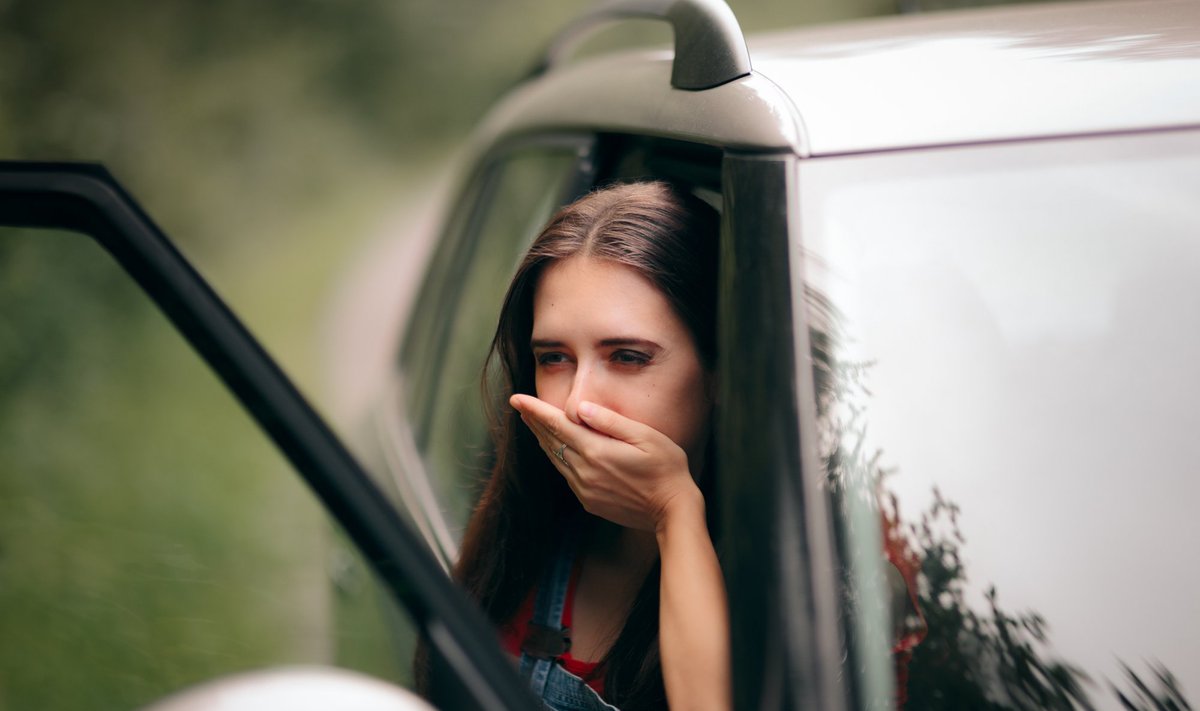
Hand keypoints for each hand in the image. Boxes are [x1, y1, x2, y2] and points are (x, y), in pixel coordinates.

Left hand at [510, 394, 702, 531]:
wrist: (672, 511)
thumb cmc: (666, 468)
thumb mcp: (645, 436)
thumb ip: (610, 422)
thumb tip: (580, 408)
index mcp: (596, 451)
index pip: (557, 425)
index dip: (535, 410)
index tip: (516, 399)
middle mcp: (584, 471)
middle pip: (551, 441)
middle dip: (534, 422)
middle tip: (519, 406)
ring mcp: (584, 489)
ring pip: (555, 459)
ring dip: (542, 440)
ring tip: (532, 424)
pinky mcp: (589, 501)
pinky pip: (566, 475)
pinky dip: (557, 458)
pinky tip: (556, 450)